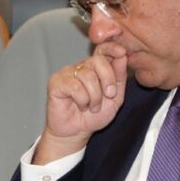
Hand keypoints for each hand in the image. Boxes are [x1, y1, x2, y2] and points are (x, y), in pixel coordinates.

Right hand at [34, 42, 127, 163]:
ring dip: (95, 97)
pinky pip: (74, 86)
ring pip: (87, 76)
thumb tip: (123, 55)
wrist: (76, 133)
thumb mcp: (115, 98)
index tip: (121, 52)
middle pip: (97, 61)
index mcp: (95, 68)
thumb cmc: (94, 116)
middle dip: (108, 80)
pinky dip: (82, 100)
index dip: (111, 47)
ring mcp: (67, 73)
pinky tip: (81, 106)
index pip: (102, 49)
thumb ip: (119, 77)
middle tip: (109, 96)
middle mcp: (80, 67)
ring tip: (92, 107)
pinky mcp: (56, 82)